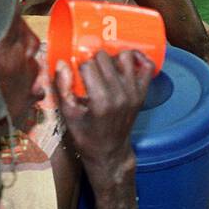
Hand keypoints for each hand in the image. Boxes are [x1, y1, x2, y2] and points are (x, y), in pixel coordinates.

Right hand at [52, 51, 154, 168]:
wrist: (109, 152)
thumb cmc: (85, 135)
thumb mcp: (68, 115)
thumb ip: (63, 88)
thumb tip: (62, 62)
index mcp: (100, 102)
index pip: (88, 66)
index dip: (78, 65)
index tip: (76, 71)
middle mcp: (120, 95)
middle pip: (105, 58)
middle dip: (93, 60)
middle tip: (88, 69)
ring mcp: (134, 93)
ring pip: (125, 56)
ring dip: (113, 58)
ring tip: (105, 67)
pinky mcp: (143, 93)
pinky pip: (147, 65)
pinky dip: (138, 59)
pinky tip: (124, 63)